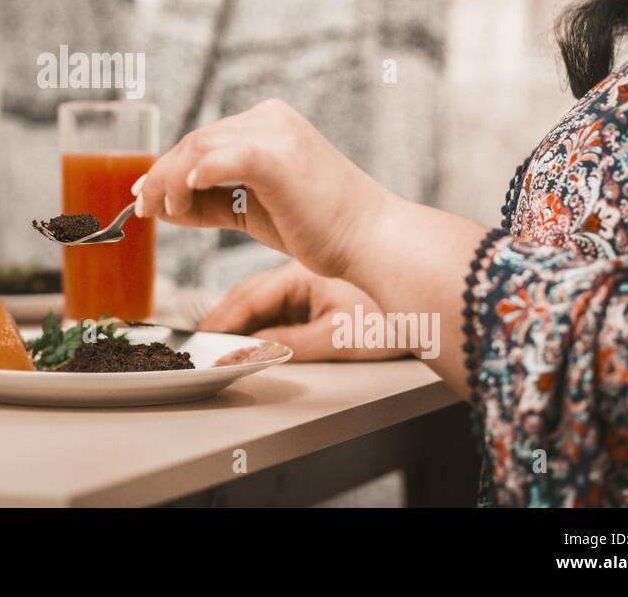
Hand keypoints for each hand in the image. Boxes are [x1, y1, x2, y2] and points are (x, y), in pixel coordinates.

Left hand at [133, 99, 394, 281]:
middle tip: (142, 205)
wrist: (370, 240)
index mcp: (270, 122)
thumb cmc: (319, 229)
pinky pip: (221, 159)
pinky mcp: (276, 157)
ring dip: (170, 181)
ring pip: (199, 147)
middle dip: (161, 174)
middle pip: (196, 140)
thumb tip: (164, 204)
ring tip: (163, 211)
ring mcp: (275, 134)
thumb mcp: (252, 210)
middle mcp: (270, 118)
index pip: (205, 139)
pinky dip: (194, 177)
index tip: (145, 193)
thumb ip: (212, 201)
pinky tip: (183, 201)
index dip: (168, 166)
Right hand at [198, 260, 409, 360]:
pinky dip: (256, 326)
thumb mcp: (340, 336)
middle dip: (221, 321)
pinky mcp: (316, 298)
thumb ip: (292, 345)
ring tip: (214, 348)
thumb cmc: (393, 314)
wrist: (432, 299)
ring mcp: (307, 285)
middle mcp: (300, 273)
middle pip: (248, 296)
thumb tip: (251, 354)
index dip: (221, 322)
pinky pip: (277, 310)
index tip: (199, 342)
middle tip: (196, 347)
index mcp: (301, 273)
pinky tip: (246, 341)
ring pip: (260, 303)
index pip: (249, 298)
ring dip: (237, 324)